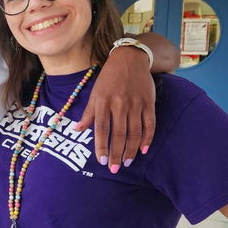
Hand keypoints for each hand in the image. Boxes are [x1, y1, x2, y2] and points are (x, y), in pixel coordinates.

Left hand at [74, 46, 155, 171]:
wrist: (130, 59)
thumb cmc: (108, 78)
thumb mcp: (95, 92)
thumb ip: (88, 113)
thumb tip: (77, 130)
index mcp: (103, 102)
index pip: (101, 129)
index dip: (101, 146)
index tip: (102, 161)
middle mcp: (119, 104)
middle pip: (118, 134)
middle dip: (116, 153)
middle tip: (115, 169)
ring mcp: (135, 103)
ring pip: (134, 131)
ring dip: (131, 149)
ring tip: (127, 162)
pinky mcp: (148, 102)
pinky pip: (149, 124)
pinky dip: (147, 137)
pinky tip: (144, 149)